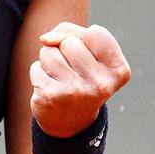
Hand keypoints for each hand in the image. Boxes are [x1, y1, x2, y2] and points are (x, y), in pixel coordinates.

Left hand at [29, 21, 130, 136]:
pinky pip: (36, 66)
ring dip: (50, 60)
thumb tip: (45, 39)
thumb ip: (71, 32)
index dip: (85, 38)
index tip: (89, 55)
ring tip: (61, 78)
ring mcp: (75, 92)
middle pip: (70, 42)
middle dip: (65, 50)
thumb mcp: (89, 51)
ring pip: (49, 51)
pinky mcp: (51, 97)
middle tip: (73, 71)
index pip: (96, 33)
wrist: (71, 121)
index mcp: (118, 71)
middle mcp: (100, 84)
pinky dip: (39, 73)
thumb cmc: (81, 74)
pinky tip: (51, 88)